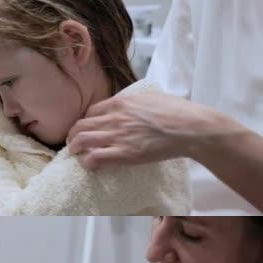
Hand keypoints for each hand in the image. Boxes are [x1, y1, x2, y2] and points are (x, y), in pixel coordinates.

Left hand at [67, 82, 236, 169]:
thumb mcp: (153, 96)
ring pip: (82, 141)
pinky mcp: (124, 154)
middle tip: (75, 143)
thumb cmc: (178, 111)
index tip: (89, 128)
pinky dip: (88, 162)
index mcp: (121, 103)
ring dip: (75, 149)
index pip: (92, 111)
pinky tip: (91, 165)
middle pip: (81, 125)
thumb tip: (137, 103)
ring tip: (76, 155)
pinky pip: (95, 158)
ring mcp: (117, 136)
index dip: (87, 121)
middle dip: (74, 135)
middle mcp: (114, 118)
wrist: (189, 127)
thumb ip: (138, 100)